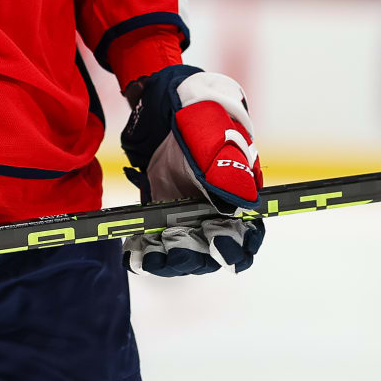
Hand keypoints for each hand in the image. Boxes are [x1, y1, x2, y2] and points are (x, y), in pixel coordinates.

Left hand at [119, 64, 264, 275]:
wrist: (170, 120)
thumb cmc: (203, 129)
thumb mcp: (217, 145)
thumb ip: (229, 172)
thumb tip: (241, 203)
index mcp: (237, 205)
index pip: (245, 239)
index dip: (235, 249)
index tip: (219, 245)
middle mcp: (214, 220)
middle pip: (210, 255)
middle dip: (194, 256)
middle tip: (176, 246)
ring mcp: (186, 223)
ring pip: (181, 256)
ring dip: (167, 260)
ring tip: (150, 257)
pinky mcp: (161, 222)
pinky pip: (155, 247)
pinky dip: (144, 253)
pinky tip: (134, 252)